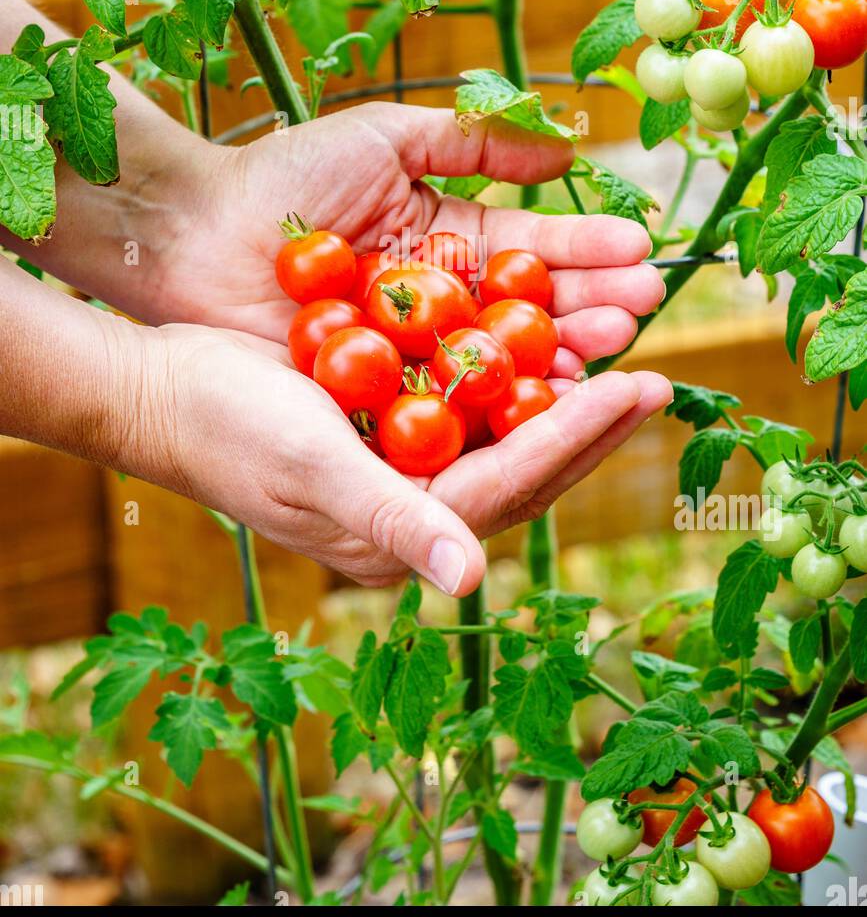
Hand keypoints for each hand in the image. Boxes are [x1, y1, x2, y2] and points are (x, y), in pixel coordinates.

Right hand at [131, 321, 670, 594]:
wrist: (164, 389)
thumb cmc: (230, 429)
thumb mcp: (313, 470)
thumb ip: (395, 520)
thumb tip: (472, 580)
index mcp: (406, 531)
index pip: (515, 481)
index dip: (581, 435)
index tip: (642, 386)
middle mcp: (417, 505)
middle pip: (526, 463)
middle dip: (592, 422)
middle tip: (656, 376)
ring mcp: (406, 464)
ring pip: (506, 430)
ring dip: (563, 394)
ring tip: (620, 356)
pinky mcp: (391, 424)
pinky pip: (471, 399)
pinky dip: (511, 370)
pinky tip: (544, 335)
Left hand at [154, 102, 666, 382]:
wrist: (196, 232)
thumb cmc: (285, 176)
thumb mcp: (387, 139)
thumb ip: (476, 141)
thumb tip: (570, 156)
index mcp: (451, 240)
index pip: (533, 249)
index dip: (585, 252)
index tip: (640, 253)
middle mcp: (445, 302)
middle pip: (531, 310)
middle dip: (591, 305)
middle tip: (644, 305)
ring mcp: (416, 352)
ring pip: (501, 358)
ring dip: (560, 353)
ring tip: (612, 343)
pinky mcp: (382, 395)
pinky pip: (447, 399)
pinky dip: (497, 398)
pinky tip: (547, 394)